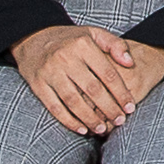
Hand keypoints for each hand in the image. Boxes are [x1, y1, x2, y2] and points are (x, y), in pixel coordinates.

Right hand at [16, 20, 163, 137]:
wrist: (33, 38)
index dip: (121, 93)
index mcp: (83, 45)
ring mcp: (50, 72)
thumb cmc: (71, 40)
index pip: (107, 73)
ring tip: (103, 129)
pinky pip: (55, 107)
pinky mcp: (37, 84)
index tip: (130, 107)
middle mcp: (65, 58)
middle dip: (109, 108)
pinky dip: (69, 121)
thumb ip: (115, 45)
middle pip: (92, 89)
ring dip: (90, 118)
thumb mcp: (94, 33)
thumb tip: (131, 63)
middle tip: (120, 121)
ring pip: (73, 101)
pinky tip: (82, 129)